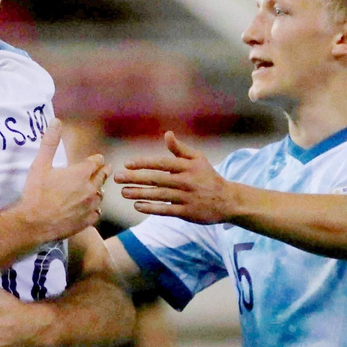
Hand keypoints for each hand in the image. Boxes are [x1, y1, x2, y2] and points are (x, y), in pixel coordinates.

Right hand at [10, 124, 107, 242]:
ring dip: (98, 190)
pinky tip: (87, 208)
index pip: (97, 161)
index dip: (95, 160)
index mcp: (82, 173)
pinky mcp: (88, 221)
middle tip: (102, 170)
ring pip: (101, 195)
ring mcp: (91, 206)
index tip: (95, 160)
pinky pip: (97, 212)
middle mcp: (91, 188)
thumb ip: (50, 142)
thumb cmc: (36, 193)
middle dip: (102, 172)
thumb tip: (56, 121)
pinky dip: (93, 209)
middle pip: (103, 177)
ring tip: (93, 190)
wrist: (34, 223)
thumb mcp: (40, 164)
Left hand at [115, 132, 236, 223]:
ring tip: (123, 192)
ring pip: (159, 195)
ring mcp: (187, 197)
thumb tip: (167, 134)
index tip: (127, 164)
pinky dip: (152, 208)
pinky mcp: (187, 212)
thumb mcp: (198, 159)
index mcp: (188, 166)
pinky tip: (137, 206)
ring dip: (139, 194)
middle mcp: (187, 181)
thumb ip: (180, 149)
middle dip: (135, 178)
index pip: (162, 163)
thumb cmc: (208, 177)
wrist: (228, 200)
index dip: (144, 163)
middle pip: (157, 179)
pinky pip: (166, 210)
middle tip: (117, 178)